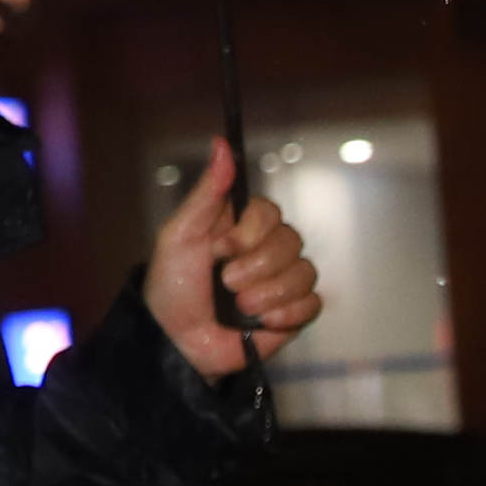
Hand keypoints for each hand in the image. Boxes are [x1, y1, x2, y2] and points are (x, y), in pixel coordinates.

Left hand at [146, 140, 324, 378]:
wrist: (177, 343)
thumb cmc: (171, 288)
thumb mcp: (180, 235)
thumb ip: (207, 192)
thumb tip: (221, 142)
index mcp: (239, 228)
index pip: (270, 212)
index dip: (251, 232)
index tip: (222, 249)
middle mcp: (265, 251)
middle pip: (291, 241)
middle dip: (257, 267)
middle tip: (226, 284)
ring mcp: (281, 283)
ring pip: (304, 273)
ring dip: (269, 293)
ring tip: (240, 307)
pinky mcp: (293, 315)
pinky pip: (313, 303)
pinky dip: (288, 313)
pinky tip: (262, 322)